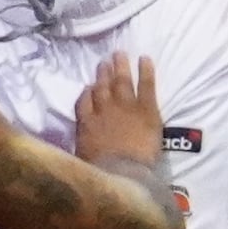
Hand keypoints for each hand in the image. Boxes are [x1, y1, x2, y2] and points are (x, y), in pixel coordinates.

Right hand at [67, 51, 165, 176]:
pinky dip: (146, 70)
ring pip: (121, 81)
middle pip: (101, 87)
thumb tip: (81, 147)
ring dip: (120, 67)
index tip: (90, 86)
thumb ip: (82, 146)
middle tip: (105, 62)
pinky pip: (146, 85)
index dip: (88, 92)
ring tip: (120, 54)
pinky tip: (145, 58)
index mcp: (87, 124)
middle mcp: (103, 110)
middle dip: (103, 73)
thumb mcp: (82, 159)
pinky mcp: (146, 109)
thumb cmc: (101, 174)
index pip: (84, 101)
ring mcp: (125, 107)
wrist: (123, 174)